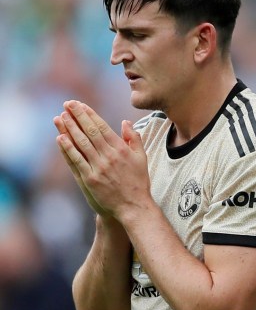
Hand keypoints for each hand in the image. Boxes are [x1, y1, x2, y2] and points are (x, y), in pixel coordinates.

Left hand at [53, 101, 149, 220]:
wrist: (134, 205)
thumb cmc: (138, 181)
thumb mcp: (142, 158)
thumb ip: (134, 138)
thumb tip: (125, 122)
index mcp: (122, 149)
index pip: (102, 127)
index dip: (90, 115)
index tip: (80, 105)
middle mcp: (109, 156)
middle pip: (90, 132)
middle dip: (77, 116)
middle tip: (67, 104)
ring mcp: (99, 167)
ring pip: (81, 144)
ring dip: (69, 129)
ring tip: (60, 117)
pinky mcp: (90, 179)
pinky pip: (76, 160)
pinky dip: (68, 149)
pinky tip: (60, 138)